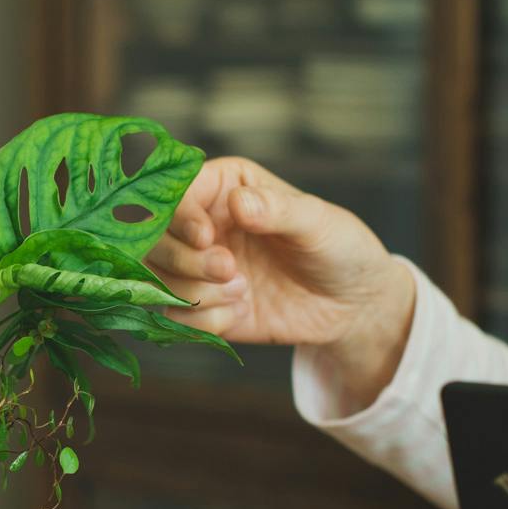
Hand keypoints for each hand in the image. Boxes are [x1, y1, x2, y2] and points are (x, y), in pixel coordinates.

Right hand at [146, 157, 415, 411]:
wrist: (352, 304)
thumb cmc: (339, 247)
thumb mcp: (317, 222)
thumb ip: (278, 210)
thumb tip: (240, 203)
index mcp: (224, 188)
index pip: (176, 193)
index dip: (180, 215)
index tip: (205, 237)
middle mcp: (202, 224)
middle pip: (154, 240)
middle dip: (186, 260)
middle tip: (230, 270)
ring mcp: (198, 268)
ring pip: (158, 279)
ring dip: (195, 292)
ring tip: (242, 292)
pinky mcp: (203, 306)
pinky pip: (175, 316)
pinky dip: (203, 321)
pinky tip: (238, 314)